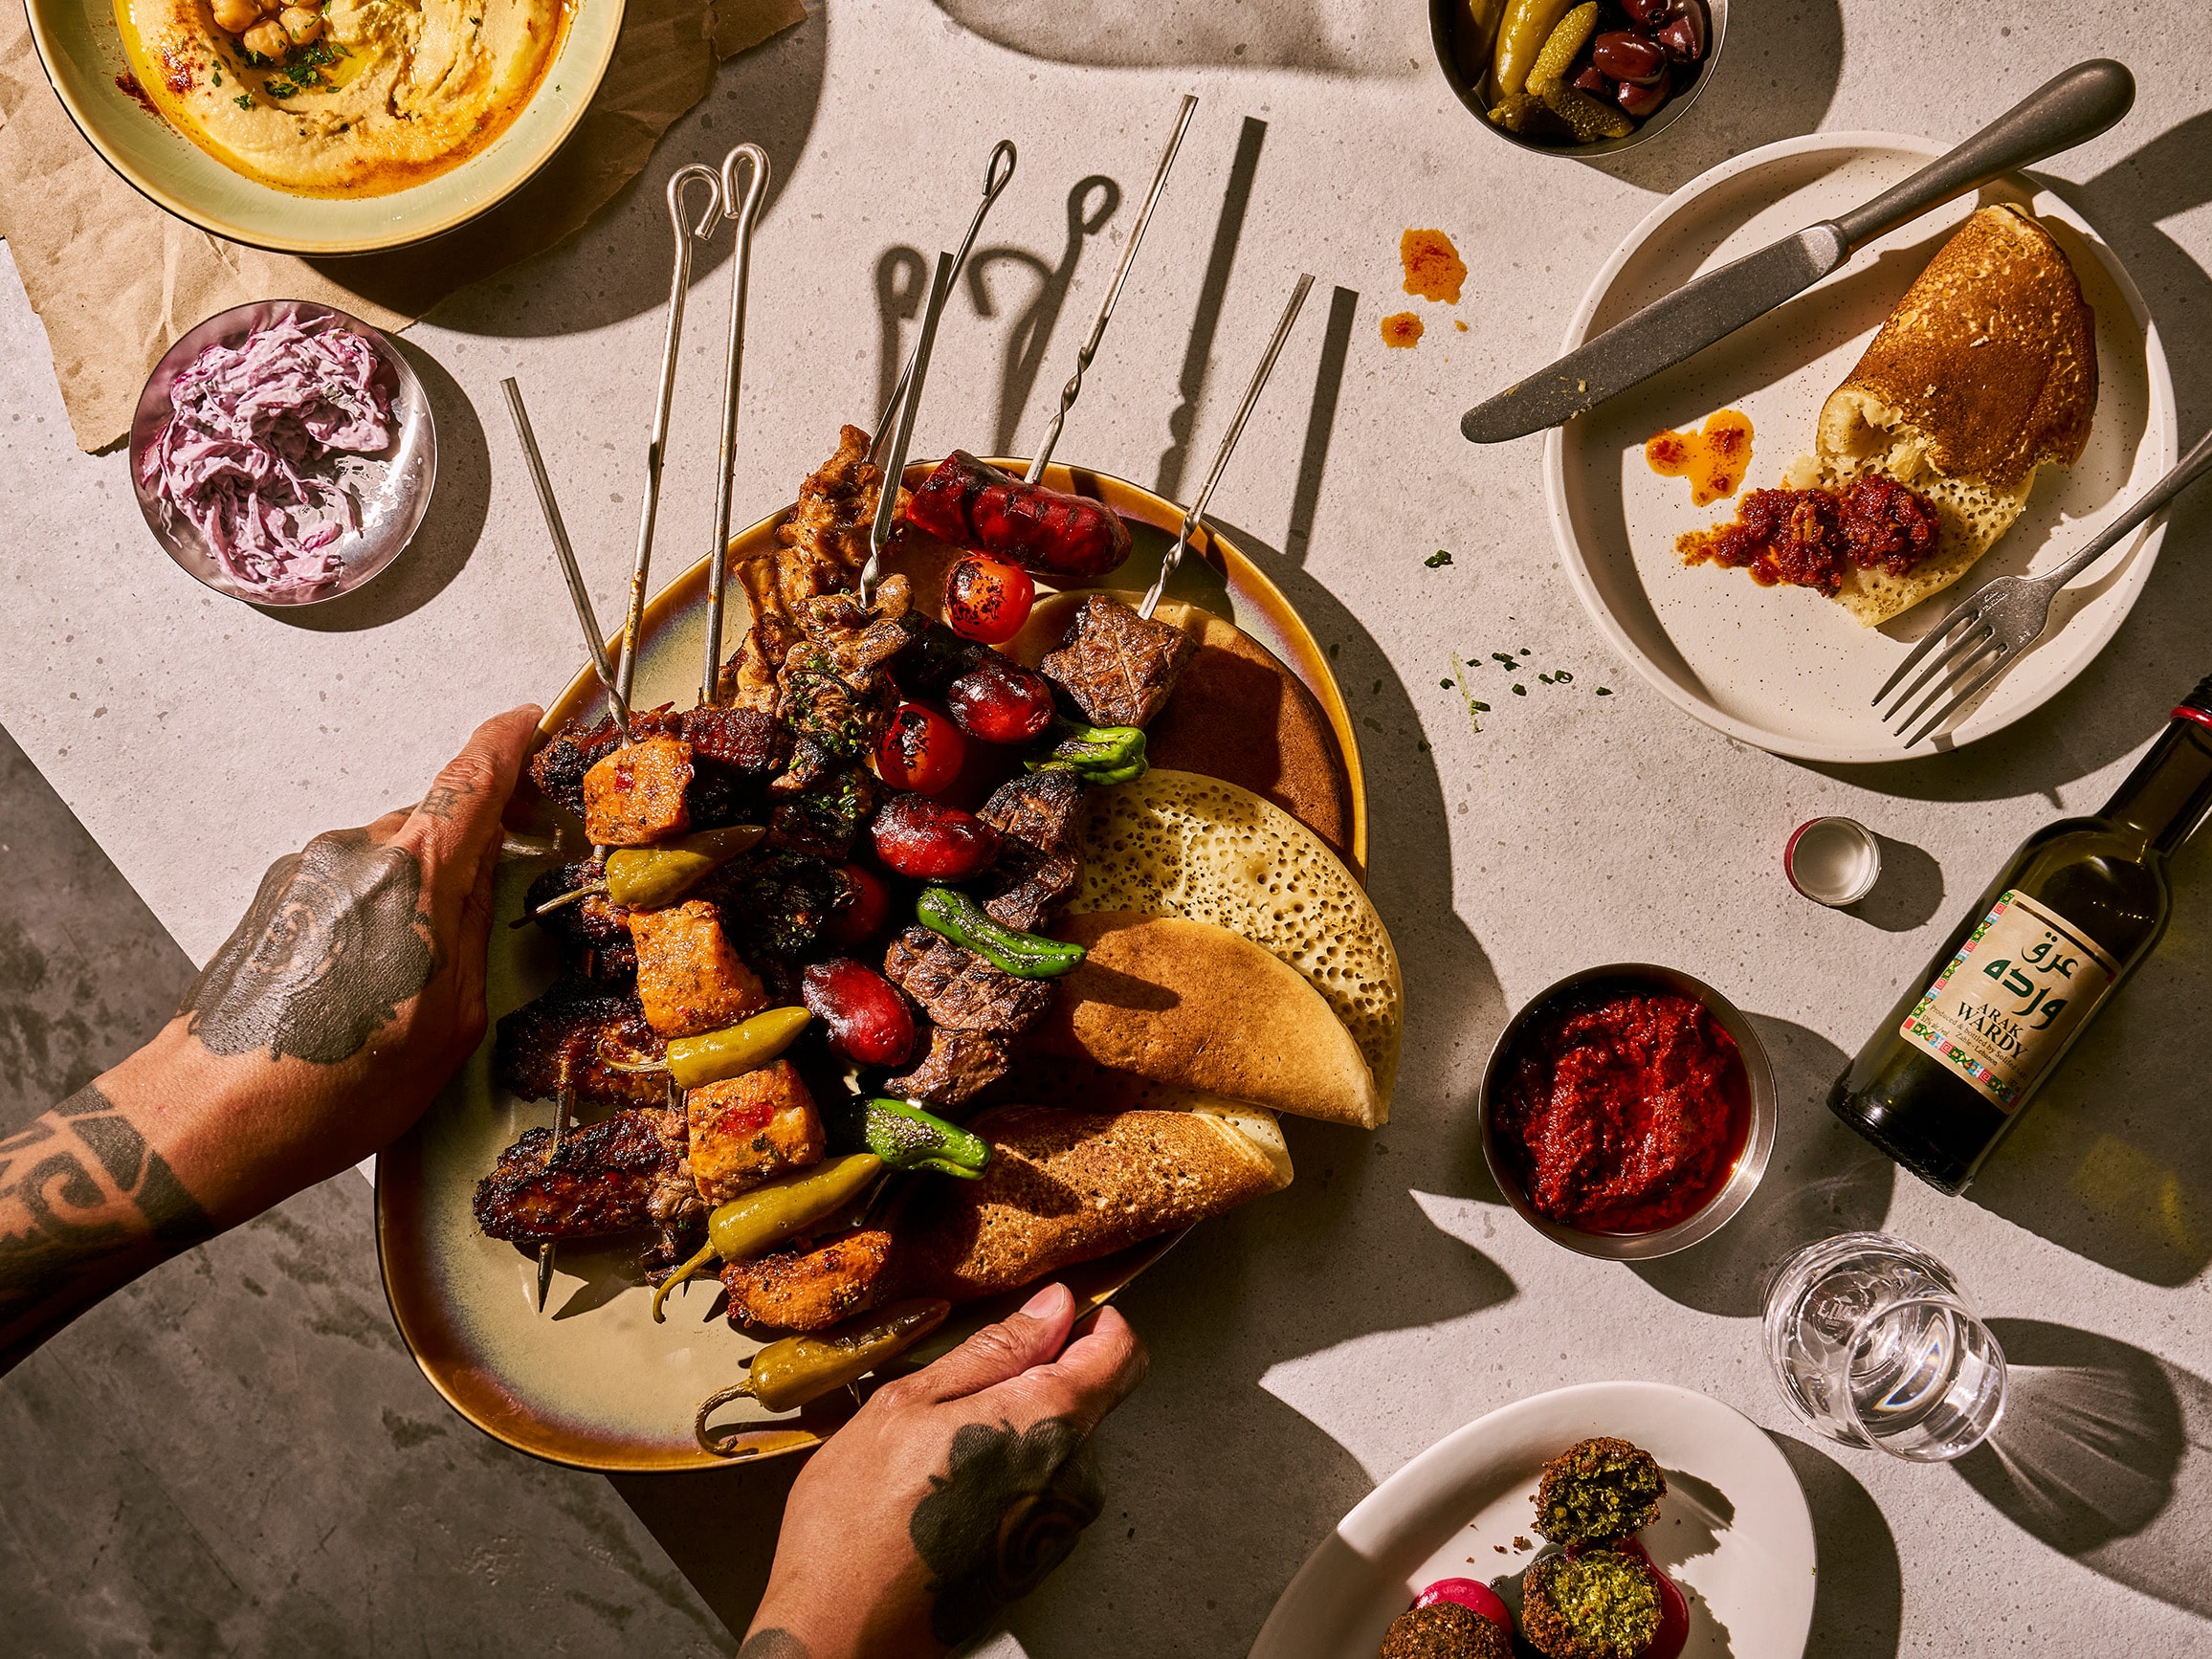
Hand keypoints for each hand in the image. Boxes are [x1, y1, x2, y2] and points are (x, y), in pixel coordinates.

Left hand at [0, 706, 538, 1372]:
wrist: (211, 1115)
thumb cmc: (331, 1083)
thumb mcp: (451, 1020)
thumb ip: (474, 932)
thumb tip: (488, 880)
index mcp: (414, 873)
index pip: (475, 775)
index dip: (512, 742)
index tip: (531, 724)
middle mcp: (355, 852)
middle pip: (435, 824)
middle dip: (471, 854)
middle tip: (497, 908)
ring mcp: (305, 871)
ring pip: (390, 861)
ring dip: (416, 899)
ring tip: (417, 982)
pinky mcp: (272, 897)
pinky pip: (347, 888)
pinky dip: (372, 919)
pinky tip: (367, 987)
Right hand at [743, 1283, 1147, 1658]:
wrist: (839, 1634)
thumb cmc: (856, 1524)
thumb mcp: (909, 1404)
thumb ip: (995, 1350)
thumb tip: (1052, 1307)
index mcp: (1047, 1425)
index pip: (1122, 1352)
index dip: (1092, 1322)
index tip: (1051, 1319)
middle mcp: (1073, 1478)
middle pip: (1088, 1398)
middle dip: (1034, 1383)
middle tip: (954, 1399)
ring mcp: (1061, 1525)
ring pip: (1059, 1445)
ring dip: (1013, 1433)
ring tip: (938, 1455)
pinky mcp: (1040, 1558)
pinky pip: (1041, 1491)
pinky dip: (1005, 1476)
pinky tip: (946, 1493)